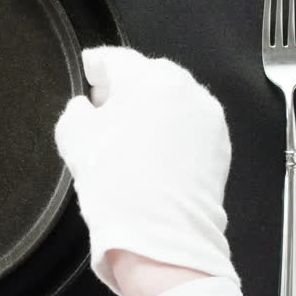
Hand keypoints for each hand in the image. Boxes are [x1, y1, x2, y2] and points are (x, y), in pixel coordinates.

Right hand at [54, 47, 236, 295]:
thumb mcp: (74, 138)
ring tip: (131, 132)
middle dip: (127, 86)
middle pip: (150, 76)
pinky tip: (156, 153)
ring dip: (153, 108)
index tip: (87, 70)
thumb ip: (76, 111)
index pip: (116, 59)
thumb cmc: (113, 180)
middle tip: (104, 106)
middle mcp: (186, 88)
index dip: (96, 65)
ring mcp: (208, 118)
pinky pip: (191, 127)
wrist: (160, 236)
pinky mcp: (221, 147)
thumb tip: (87, 106)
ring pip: (174, 101)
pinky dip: (173, 130)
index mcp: (148, 77)